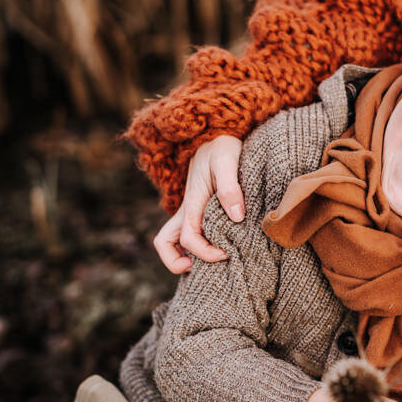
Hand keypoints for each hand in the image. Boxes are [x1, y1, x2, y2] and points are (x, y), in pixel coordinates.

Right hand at [152, 135, 243, 272]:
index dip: (203, 252)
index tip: (226, 254)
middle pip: (165, 243)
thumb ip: (230, 187)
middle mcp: (187, 210)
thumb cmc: (222, 146)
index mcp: (192, 202)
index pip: (188, 238)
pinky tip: (221, 247)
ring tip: (210, 263)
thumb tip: (236, 217)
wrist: (215, 134)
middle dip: (176, 262)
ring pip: (173, 240)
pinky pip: (190, 233)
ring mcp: (191, 211)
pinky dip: (197, 246)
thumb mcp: (227, 161)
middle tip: (202, 267)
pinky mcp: (199, 210)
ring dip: (184, 255)